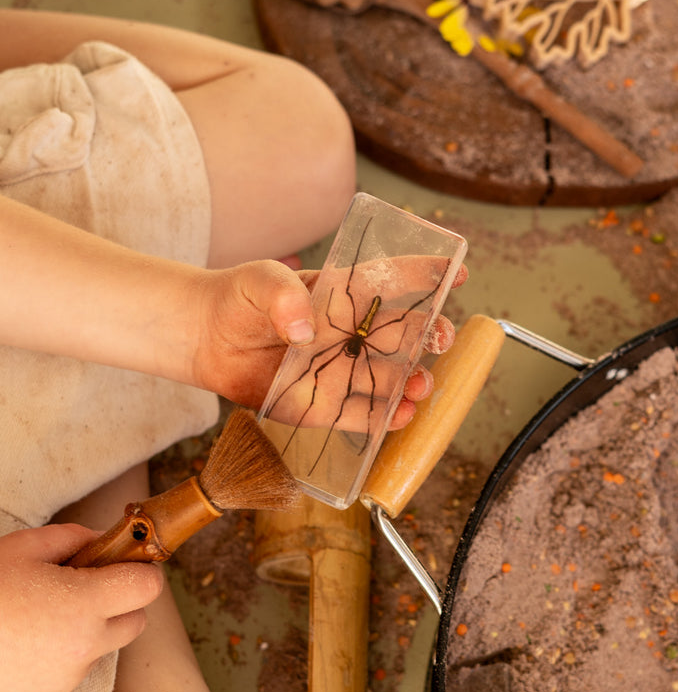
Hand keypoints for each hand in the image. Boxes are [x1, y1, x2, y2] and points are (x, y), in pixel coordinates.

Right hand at [0, 524, 163, 691]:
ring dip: (91, 630)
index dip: (141, 570)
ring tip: (45, 615)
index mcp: (84, 604)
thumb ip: (71, 539)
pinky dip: (65, 655)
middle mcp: (86, 645)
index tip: (124, 563)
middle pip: (136, 620)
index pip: (148, 587)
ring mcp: (70, 676)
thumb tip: (101, 539)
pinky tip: (30, 642)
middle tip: (85, 587)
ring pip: (105, 646)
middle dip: (120, 601)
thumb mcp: (21, 550)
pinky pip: (76, 669)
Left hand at [189, 257, 467, 428]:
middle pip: (405, 334)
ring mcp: (342, 369)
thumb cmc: (239, 299)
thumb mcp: (260, 282)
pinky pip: (362, 415)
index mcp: (344, 293)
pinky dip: (384, 419)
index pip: (392, 281)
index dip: (427, 274)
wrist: (207, 341)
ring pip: (390, 378)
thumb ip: (283, 296)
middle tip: (441, 338)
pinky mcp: (325, 404)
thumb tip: (304, 330)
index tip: (456, 272)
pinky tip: (400, 416)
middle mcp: (352, 333)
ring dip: (412, 383)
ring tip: (419, 386)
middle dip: (432, 335)